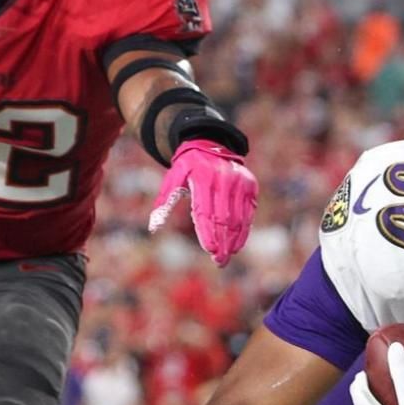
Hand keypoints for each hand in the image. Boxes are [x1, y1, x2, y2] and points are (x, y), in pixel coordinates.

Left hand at [149, 139, 257, 266]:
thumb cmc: (189, 165)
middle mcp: (225, 181)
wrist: (213, 142)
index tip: (210, 250)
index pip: (206, 211)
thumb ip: (163, 201)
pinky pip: (248, 213)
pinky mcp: (250, 186)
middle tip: (219, 262)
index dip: (209, 232)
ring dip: (233, 240)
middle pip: (225, 218)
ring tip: (226, 257)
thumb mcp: (173, 177)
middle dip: (222, 242)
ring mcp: (240, 183)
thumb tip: (153, 228)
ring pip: (239, 218)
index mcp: (204, 179)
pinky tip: (237, 245)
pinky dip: (244, 231)